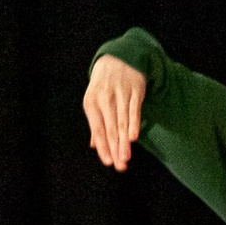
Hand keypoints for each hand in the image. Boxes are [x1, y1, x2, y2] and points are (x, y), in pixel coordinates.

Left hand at [83, 54, 146, 170]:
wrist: (119, 58)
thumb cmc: (105, 85)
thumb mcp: (96, 101)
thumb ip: (97, 124)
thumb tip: (95, 146)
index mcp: (91, 103)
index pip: (97, 130)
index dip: (103, 147)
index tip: (108, 162)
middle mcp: (103, 99)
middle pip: (110, 129)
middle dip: (115, 149)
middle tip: (120, 166)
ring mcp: (119, 95)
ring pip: (122, 122)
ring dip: (123, 142)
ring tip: (126, 157)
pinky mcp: (134, 91)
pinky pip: (133, 110)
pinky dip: (133, 124)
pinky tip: (133, 137)